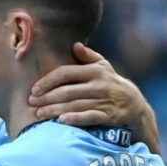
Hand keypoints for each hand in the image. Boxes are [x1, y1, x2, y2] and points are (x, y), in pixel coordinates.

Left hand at [29, 42, 147, 127]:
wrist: (134, 103)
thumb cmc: (110, 82)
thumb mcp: (103, 66)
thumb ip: (88, 56)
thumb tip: (75, 45)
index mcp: (94, 71)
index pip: (65, 73)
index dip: (48, 81)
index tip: (34, 89)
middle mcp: (99, 85)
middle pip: (67, 91)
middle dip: (47, 97)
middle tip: (32, 102)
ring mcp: (104, 101)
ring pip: (75, 105)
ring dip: (55, 110)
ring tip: (39, 114)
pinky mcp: (108, 115)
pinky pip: (89, 117)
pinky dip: (75, 119)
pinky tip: (61, 121)